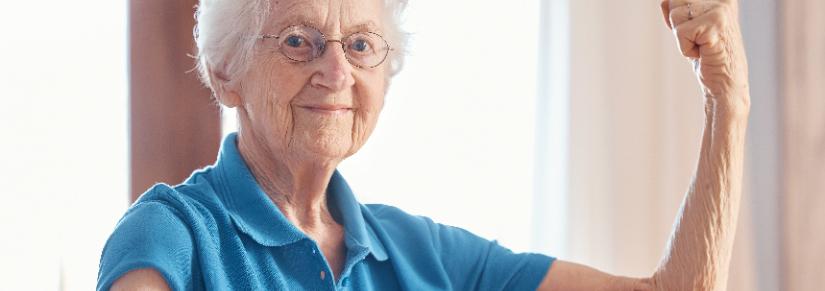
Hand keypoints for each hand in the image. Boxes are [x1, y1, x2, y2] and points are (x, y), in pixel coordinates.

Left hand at [660, 0, 749, 117]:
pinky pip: (680, 32)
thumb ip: (678, 11)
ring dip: (682, 37)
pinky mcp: (715, 24)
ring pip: (675, 15)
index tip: (695, 33)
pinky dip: (685, 48)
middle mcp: (723, 0)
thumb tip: (664, 1)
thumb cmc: (707, 57)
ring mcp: (721, 10)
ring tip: (702, 46)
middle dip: (678, 26)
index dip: (677, 16)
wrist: (726, 84)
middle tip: (698, 41)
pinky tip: (703, 53)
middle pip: (675, 1)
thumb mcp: (689, 29)